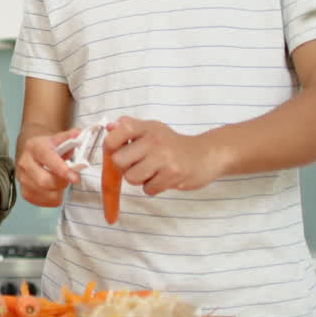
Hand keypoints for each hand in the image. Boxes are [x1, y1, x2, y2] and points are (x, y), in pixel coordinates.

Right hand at [15, 128, 81, 206]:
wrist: (30, 150)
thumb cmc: (48, 146)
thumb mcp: (58, 138)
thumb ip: (70, 137)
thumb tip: (80, 134)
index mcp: (34, 147)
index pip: (47, 158)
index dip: (61, 169)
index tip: (75, 178)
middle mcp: (24, 162)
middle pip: (44, 181)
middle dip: (62, 183)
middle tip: (70, 179)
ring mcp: (22, 178)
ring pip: (44, 193)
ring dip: (58, 191)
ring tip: (61, 183)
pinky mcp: (24, 191)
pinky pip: (42, 202)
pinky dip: (53, 199)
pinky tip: (54, 190)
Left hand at [105, 117, 225, 195]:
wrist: (206, 155)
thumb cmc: (173, 144)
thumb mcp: (152, 129)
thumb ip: (129, 128)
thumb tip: (109, 128)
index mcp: (147, 127)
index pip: (118, 132)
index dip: (110, 145)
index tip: (116, 150)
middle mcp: (155, 140)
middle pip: (118, 161)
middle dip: (124, 168)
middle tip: (136, 165)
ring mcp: (165, 157)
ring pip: (131, 178)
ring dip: (139, 179)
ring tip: (152, 172)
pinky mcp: (174, 174)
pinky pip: (148, 189)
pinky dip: (153, 187)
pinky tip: (163, 178)